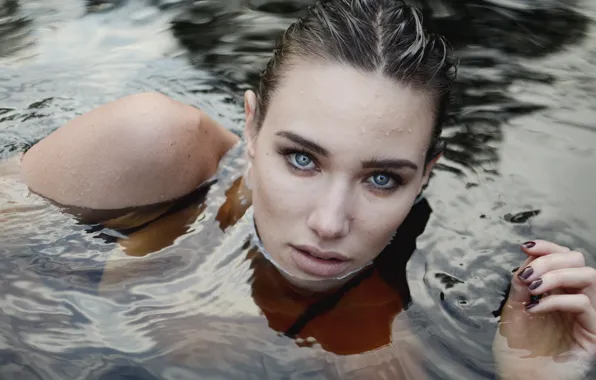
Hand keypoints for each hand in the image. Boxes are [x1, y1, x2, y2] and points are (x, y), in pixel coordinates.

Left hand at [493, 240, 595, 379]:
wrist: (519, 379)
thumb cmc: (515, 349)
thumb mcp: (512, 309)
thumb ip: (520, 283)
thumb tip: (528, 258)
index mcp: (555, 291)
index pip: (561, 257)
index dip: (547, 247)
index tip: (526, 246)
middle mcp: (572, 299)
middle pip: (578, 261)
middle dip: (551, 259)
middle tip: (530, 274)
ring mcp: (584, 316)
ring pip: (588, 277)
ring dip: (557, 275)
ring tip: (533, 287)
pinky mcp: (592, 333)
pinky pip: (583, 304)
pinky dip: (556, 300)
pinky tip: (535, 308)